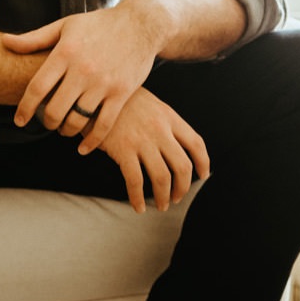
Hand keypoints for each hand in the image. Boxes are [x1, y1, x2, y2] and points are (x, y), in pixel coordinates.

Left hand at [4, 4, 160, 147]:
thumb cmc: (100, 24)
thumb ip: (35, 38)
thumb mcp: (65, 26)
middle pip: (55, 109)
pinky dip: (92, 141)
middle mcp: (83, 69)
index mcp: (65, 53)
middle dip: (46, 122)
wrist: (141, 24)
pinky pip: (104, 125)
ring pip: (77, 120)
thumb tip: (5, 42)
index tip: (19, 120)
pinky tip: (83, 147)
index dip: (25, 108)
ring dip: (66, 130)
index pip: (37, 88)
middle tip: (46, 123)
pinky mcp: (121, 93)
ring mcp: (103, 83)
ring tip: (65, 128)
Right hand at [91, 87, 209, 212]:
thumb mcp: (151, 104)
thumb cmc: (123, 101)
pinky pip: (135, 181)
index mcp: (170, 117)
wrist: (96, 93)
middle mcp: (160, 130)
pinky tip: (139, 206)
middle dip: (183, 187)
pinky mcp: (122, 150)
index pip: (196, 143)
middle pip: (182, 166)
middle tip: (177, 197)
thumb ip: (165, 123)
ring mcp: (142, 141)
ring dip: (164, 196)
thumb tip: (175, 147)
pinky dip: (138, 198)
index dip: (203, 162)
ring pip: (162, 177)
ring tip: (162, 205)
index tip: (202, 175)